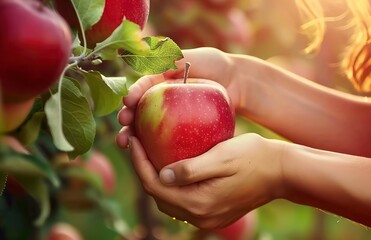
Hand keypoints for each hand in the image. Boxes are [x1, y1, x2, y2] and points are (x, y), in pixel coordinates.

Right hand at [116, 47, 239, 148]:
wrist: (235, 82)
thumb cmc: (214, 65)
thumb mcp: (194, 57)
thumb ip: (174, 59)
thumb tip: (153, 61)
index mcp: (159, 80)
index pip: (142, 87)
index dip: (132, 94)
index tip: (127, 102)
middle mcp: (161, 99)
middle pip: (138, 111)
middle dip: (126, 121)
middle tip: (122, 130)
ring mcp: (170, 115)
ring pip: (147, 127)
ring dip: (134, 136)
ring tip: (124, 145)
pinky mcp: (180, 128)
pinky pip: (167, 138)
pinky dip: (157, 146)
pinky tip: (149, 155)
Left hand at [128, 133, 285, 228]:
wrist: (282, 172)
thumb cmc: (254, 157)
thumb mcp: (223, 156)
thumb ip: (191, 169)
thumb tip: (162, 174)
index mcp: (200, 203)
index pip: (155, 184)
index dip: (139, 161)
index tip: (133, 138)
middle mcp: (201, 216)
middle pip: (158, 195)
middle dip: (143, 170)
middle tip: (137, 144)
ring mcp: (208, 218)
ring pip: (169, 201)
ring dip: (155, 179)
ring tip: (148, 154)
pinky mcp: (215, 213)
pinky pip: (183, 202)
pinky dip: (171, 186)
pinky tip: (170, 167)